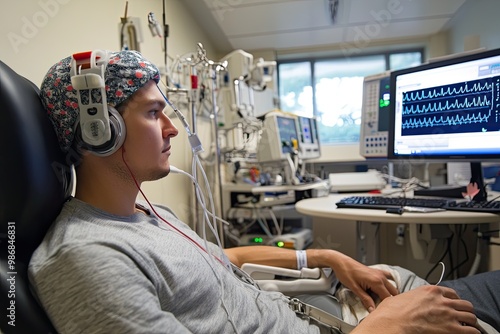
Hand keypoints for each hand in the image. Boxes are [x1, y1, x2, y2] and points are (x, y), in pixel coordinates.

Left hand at [329, 252, 398, 311]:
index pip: (388, 297)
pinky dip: (388, 285)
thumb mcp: (355, 289)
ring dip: (389, 293)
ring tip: (381, 300)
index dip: (385, 305)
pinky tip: (383, 289)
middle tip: (381, 307)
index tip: (380, 310)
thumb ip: (365, 299)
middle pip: (393, 292)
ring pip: (392, 286)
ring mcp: (379, 273)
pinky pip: (388, 278)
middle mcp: (380, 277)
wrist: (341, 262)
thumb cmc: (346, 273)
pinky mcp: (377, 271)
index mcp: (376, 281)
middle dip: (389, 300)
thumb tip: (372, 309)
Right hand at [353, 285, 480, 333]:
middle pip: (465, 304)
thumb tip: (405, 302)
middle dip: (464, 311)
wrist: (393, 322)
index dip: (454, 300)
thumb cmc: (393, 312)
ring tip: (467, 327)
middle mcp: (442, 300)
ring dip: (470, 322)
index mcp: (430, 291)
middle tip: (462, 317)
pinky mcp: (451, 329)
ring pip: (471, 316)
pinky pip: (472, 331)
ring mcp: (448, 314)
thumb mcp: (401, 297)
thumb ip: (411, 297)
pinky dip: (473, 333)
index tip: (454, 305)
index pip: (451, 293)